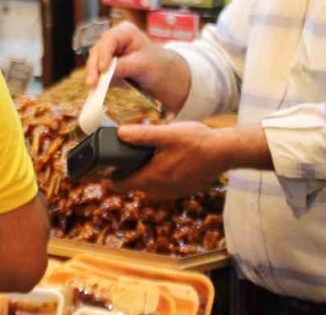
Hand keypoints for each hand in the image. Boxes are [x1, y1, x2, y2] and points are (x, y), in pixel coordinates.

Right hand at [84, 23, 189, 111]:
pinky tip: (99, 90)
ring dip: (93, 76)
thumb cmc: (155, 65)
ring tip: (94, 89)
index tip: (103, 70)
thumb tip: (104, 73)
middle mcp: (112, 39)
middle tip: (91, 84)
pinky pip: (97, 73)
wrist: (160, 75)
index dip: (104, 54)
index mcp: (124, 32)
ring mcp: (107, 52)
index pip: (109, 41)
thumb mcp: (142, 65)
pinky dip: (98, 81)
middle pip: (97, 52)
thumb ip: (123, 67)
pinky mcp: (105, 65)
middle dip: (94, 68)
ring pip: (94, 63)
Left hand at [110, 122, 272, 200]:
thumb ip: (142, 135)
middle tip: (117, 169)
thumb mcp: (166, 133)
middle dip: (125, 179)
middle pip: (136, 188)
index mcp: (153, 177)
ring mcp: (174, 191)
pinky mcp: (184, 189)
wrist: (225, 153)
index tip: (100, 179)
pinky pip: (164, 189)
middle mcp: (161, 189)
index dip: (110, 182)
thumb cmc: (197, 142)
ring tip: (137, 166)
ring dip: (142, 180)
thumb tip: (120, 134)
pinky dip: (157, 180)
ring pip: (150, 189)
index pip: (123, 185)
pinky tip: (161, 167)